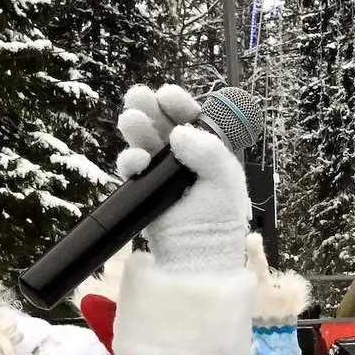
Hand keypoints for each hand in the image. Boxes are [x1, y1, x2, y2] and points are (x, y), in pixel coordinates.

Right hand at [115, 84, 250, 278]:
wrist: (197, 258)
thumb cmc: (218, 220)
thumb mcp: (225, 180)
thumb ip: (208, 152)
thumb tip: (178, 134)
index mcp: (209, 152)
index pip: (192, 119)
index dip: (179, 104)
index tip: (168, 96)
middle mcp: (185, 159)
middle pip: (163, 125)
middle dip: (150, 108)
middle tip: (138, 97)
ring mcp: (162, 174)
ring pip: (144, 141)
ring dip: (136, 128)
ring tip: (131, 121)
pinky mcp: (144, 190)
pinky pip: (132, 168)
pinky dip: (130, 160)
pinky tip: (136, 161)